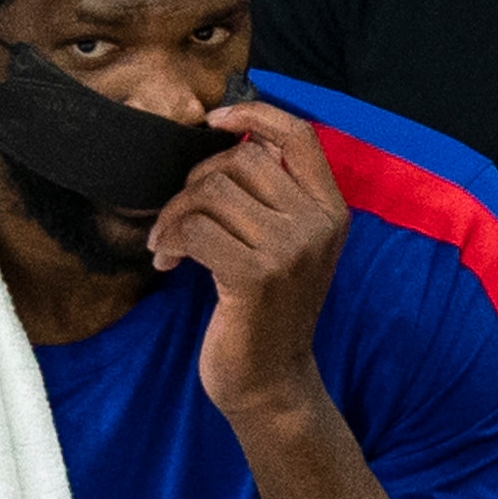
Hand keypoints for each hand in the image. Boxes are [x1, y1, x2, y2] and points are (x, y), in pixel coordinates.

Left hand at [151, 101, 345, 418]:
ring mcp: (290, 250)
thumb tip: (226, 138)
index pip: (299, 136)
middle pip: (241, 159)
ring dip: (174, 214)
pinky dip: (170, 241)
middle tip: (179, 218)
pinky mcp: (256, 275)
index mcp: (330, 212)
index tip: (213, 120)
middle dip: (194, 182)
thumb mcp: (287, 249)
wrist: (271, 384)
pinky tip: (167, 264)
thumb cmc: (266, 314)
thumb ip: (273, 198)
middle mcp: (317, 225)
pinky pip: (196, 228)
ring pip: (211, 191)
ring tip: (168, 244)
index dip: (254, 113)